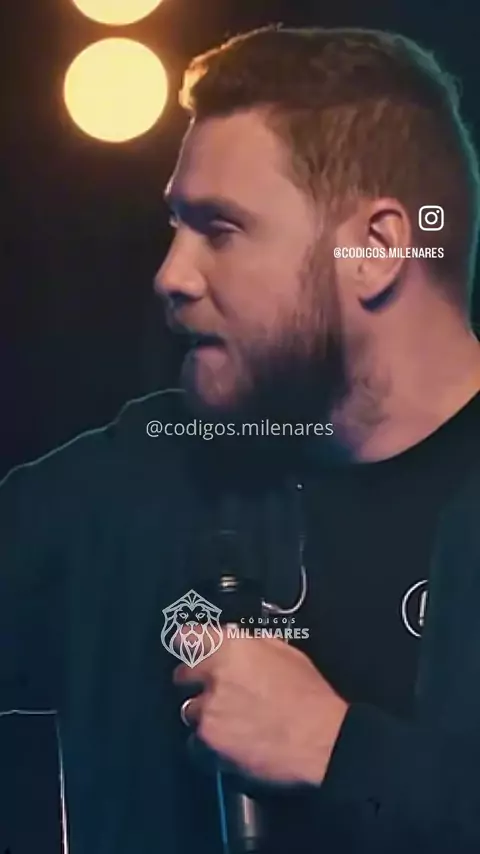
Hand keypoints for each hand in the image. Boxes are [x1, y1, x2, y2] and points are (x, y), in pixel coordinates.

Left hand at [173, 635, 348, 787]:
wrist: (320, 738)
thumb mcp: (284, 652)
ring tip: (230, 721)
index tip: (184, 647)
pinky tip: (230, 742)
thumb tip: (234, 641)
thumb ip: (251, 644)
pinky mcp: (210, 741)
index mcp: (231, 647)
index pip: (188, 637)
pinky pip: (196, 741)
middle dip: (195, 681)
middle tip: (214, 690)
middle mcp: (215, 675)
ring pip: (190, 710)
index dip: (186, 643)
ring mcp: (209, 709)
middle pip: (183, 674)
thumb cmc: (309, 696)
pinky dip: (208, 743)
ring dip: (204, 714)